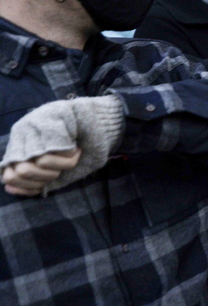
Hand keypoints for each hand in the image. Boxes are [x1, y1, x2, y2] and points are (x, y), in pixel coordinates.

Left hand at [0, 95, 123, 194]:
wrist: (99, 123)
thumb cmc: (77, 149)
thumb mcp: (53, 169)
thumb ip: (34, 180)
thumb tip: (9, 188)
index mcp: (18, 148)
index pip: (10, 176)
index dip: (29, 185)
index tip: (48, 181)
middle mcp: (20, 135)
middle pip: (24, 170)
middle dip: (49, 175)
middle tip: (62, 167)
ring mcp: (33, 124)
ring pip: (42, 161)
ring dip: (63, 164)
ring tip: (72, 155)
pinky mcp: (50, 117)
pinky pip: (57, 148)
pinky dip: (70, 154)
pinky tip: (76, 147)